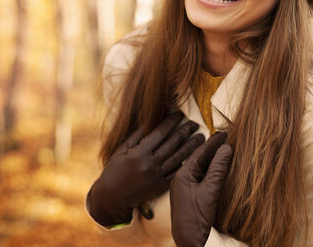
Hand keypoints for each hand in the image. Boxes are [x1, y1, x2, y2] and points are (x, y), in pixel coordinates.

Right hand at [87, 111, 204, 225]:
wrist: (112, 197)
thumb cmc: (114, 169)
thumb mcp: (122, 150)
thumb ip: (138, 135)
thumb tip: (152, 119)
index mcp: (139, 153)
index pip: (160, 133)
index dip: (171, 122)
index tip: (180, 113)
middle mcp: (150, 165)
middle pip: (172, 144)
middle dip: (185, 131)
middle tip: (194, 123)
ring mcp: (156, 177)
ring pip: (178, 158)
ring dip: (191, 146)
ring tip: (201, 137)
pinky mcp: (160, 187)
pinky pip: (177, 173)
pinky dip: (186, 163)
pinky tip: (194, 156)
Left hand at [170, 132, 232, 246]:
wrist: (188, 241)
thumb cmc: (197, 218)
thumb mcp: (211, 191)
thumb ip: (218, 168)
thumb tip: (226, 148)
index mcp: (182, 174)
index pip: (200, 152)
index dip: (214, 142)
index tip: (225, 132)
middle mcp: (181, 178)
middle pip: (199, 157)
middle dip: (213, 148)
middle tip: (227, 137)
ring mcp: (184, 186)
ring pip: (200, 166)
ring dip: (212, 158)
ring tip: (225, 148)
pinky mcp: (188, 194)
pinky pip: (200, 176)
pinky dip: (210, 169)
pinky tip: (218, 167)